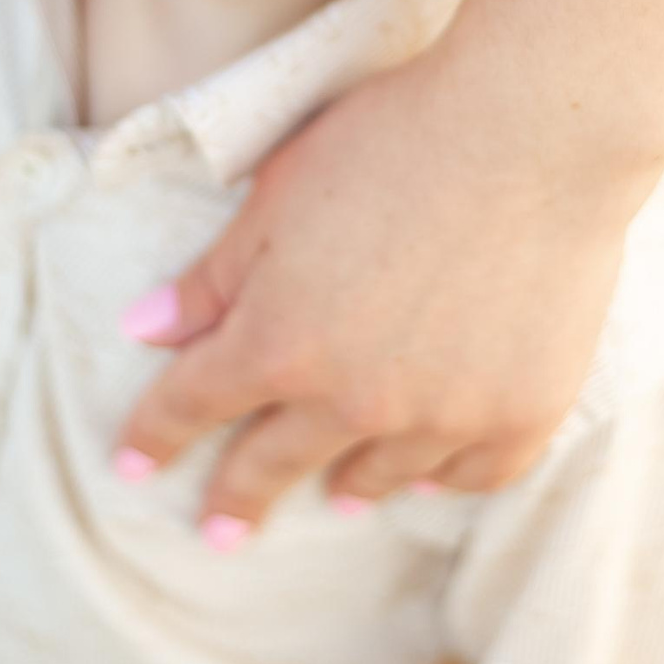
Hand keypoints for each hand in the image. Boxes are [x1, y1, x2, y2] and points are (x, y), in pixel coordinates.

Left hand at [116, 40, 647, 534]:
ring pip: (377, 476)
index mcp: (280, 341)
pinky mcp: (521, 411)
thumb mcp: (280, 192)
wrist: (532, 131)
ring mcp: (442, 415)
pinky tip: (431, 476)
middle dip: (236, 498)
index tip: (131, 464)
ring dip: (348, 485)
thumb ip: (214, 276)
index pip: (194, 403)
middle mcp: (354, 398)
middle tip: (220, 532)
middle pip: (275, 463)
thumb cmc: (395, 138)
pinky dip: (444, 477)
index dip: (155, 435)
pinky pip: (471, 475)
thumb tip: (145, 329)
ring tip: (341, 495)